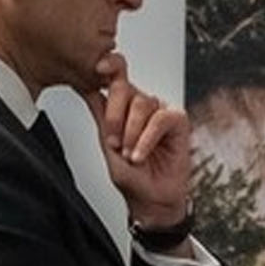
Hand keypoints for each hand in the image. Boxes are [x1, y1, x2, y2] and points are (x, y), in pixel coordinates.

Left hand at [80, 53, 190, 229]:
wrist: (150, 199)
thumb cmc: (131, 176)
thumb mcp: (106, 144)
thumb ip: (100, 116)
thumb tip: (86, 88)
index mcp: (123, 106)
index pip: (117, 77)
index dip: (110, 66)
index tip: (99, 66)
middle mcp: (142, 105)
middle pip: (125, 88)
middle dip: (114, 116)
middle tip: (114, 142)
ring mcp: (160, 112)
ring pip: (142, 103)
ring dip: (131, 132)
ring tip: (129, 154)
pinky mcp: (178, 122)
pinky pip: (161, 119)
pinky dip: (147, 138)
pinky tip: (141, 154)